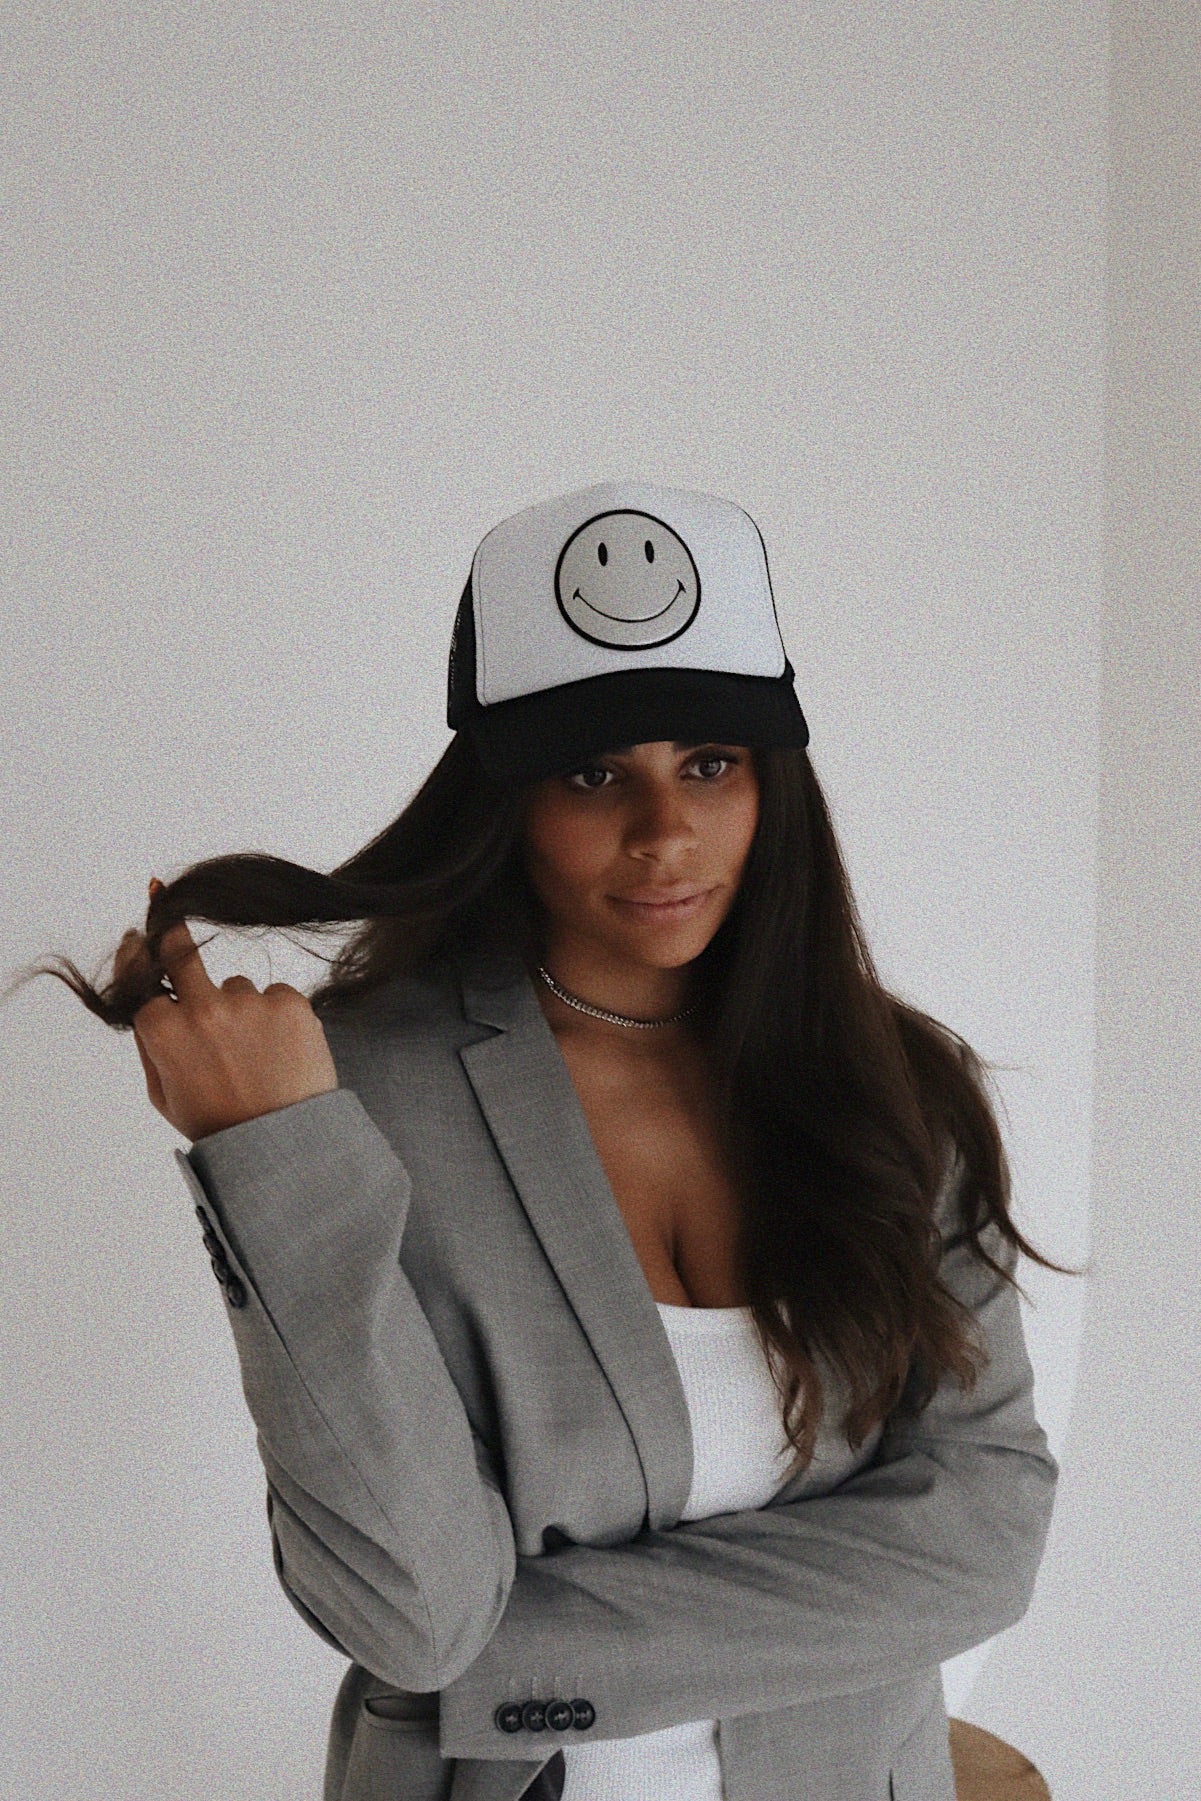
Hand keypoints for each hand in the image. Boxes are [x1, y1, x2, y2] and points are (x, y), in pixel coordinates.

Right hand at [114, 918, 338, 1142]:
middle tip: (173, 925)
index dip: (142, 963)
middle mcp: (203, 1008)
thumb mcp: (163, 1093)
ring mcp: (249, 1002)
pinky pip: (275, 994)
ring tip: (254, 1055)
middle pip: (182, 951)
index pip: (143, 980)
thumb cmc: (219, 1122)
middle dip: (175, 936)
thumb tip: (141, 995)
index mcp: (164, 1031)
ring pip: (237, 986)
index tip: (141, 943)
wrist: (283, 1143)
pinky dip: (276, 1015)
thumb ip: (148, 1041)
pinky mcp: (290, 1002)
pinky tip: (279, 1051)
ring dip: (241, 1008)